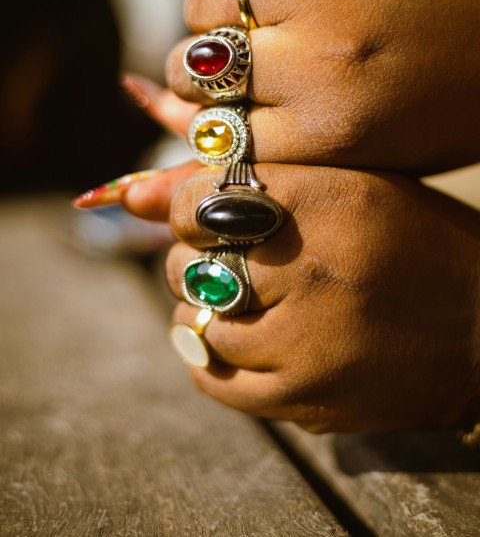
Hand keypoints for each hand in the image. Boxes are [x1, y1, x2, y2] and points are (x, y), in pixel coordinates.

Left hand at [157, 164, 479, 432]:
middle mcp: (315, 270)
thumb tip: (136, 193)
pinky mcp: (307, 401)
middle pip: (193, 257)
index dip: (192, 200)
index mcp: (333, 200)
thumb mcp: (354, 185)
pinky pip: (215, 379)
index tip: (206, 207)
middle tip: (229, 252)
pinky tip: (241, 334)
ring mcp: (308, 344)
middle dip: (196, 250)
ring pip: (198, 318)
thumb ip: (256, 178)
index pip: (204, 195)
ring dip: (207, 301)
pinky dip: (213, 353)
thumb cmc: (418, 243)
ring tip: (245, 294)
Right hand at [166, 0, 479, 172]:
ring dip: (213, 18)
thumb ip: (276, 147)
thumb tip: (177, 119)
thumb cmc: (448, 107)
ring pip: (204, 2)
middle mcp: (321, 60)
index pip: (214, 132)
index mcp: (332, 132)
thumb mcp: (370, 154)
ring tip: (247, 22)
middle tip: (225, 70)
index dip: (211, 125)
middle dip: (200, 76)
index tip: (220, 117)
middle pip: (198, 69)